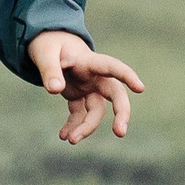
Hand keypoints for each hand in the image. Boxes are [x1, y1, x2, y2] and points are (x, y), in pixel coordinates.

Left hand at [28, 31, 143, 143]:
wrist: (48, 44)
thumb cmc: (48, 44)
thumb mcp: (44, 54)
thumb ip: (50, 70)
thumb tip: (55, 91)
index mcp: (90, 61)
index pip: (112, 67)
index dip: (127, 76)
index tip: (140, 88)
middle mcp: (94, 77)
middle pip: (115, 94)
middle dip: (121, 113)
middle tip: (120, 132)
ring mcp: (88, 88)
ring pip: (96, 111)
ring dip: (86, 128)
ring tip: (69, 140)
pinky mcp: (79, 97)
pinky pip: (80, 115)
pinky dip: (72, 126)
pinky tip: (63, 136)